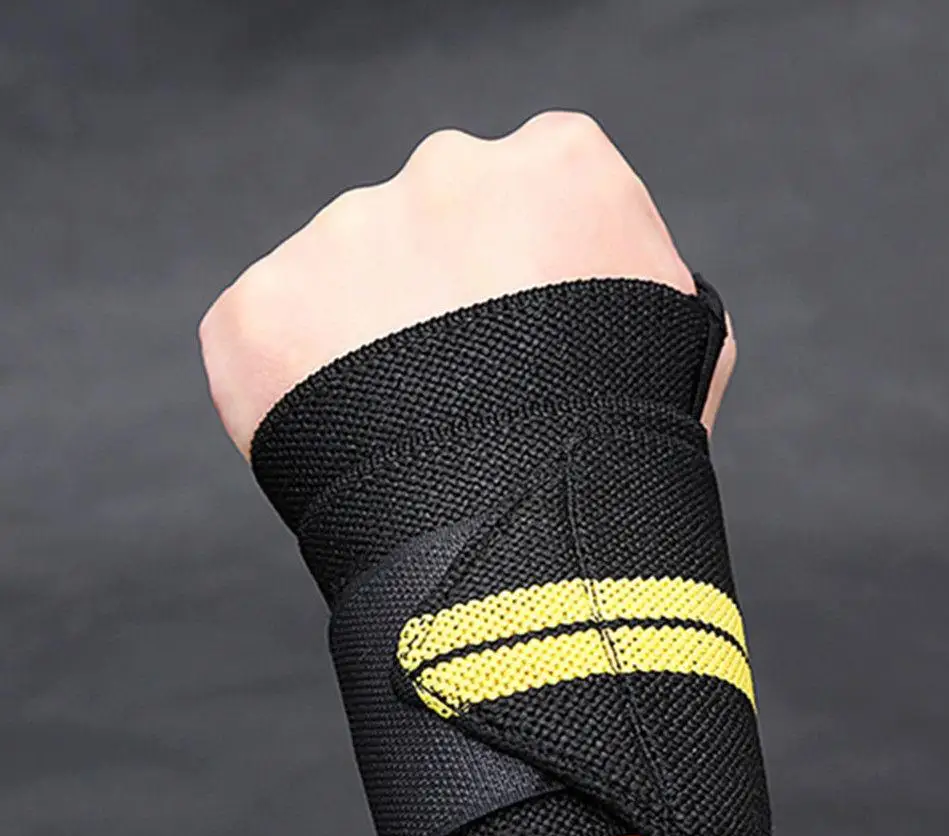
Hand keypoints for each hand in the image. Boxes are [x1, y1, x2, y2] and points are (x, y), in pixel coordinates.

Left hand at [199, 109, 735, 459]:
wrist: (530, 543)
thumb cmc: (619, 450)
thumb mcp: (677, 341)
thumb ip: (627, 270)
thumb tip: (592, 267)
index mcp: (560, 165)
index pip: (527, 187)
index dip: (518, 268)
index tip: (514, 329)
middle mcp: (446, 171)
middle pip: (424, 224)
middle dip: (433, 294)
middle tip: (452, 392)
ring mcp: (342, 233)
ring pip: (341, 275)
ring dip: (360, 339)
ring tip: (405, 434)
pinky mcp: (258, 309)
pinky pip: (265, 335)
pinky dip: (293, 385)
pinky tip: (348, 443)